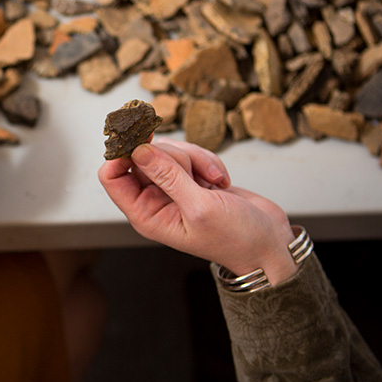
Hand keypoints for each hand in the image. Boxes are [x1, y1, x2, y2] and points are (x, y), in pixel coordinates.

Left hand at [98, 139, 298, 283]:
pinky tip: (221, 181)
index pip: (111, 176)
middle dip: (173, 157)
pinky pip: (190, 154)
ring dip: (195, 159)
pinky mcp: (192, 179)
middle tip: (197, 175)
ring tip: (214, 181)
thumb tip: (137, 150)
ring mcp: (173, 188)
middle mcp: (154, 200)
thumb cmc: (236, 239)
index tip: (142, 137)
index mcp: (145, 214)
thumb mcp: (199, 207)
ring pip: (169, 151)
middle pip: (142, 156)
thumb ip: (167, 176)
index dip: (120, 153)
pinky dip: (207, 161)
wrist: (269, 245)